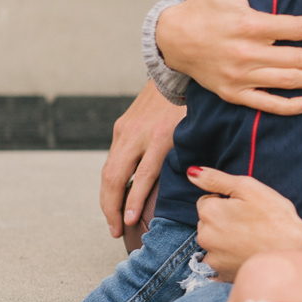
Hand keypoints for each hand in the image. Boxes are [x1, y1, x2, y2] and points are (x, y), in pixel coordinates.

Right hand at [100, 81, 186, 242]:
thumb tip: (189, 187)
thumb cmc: (192, 105)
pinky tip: (114, 197)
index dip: (132, 203)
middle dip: (111, 208)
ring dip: (107, 198)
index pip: (142, 177)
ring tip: (112, 220)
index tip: (129, 223)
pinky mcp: (121, 127)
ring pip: (108, 171)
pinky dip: (111, 181)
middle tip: (115, 230)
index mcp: (159, 137)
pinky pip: (112, 160)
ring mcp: (125, 131)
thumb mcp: (194, 132)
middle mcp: (136, 135)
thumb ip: (187, 157)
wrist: (172, 71)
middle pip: (115, 178)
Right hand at [156, 0, 301, 112]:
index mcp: (250, 23)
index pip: (298, 27)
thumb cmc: (205, 4)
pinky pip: (267, 104)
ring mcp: (241, 76)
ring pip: (288, 82)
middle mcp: (247, 52)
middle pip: (299, 58)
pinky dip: (290, 106)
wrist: (173, 38)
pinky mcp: (234, 93)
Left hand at [190, 168, 301, 280]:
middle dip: (222, 220)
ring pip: (211, 241)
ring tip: (249, 239)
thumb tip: (191, 172)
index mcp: (209, 212)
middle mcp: (204, 236)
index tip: (245, 208)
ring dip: (223, 238)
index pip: (207, 201)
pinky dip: (226, 258)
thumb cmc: (275, 217)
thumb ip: (216, 179)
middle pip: (207, 222)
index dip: (226, 202)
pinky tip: (243, 254)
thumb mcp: (248, 188)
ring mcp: (212, 257)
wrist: (295, 251)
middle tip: (249, 223)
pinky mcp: (220, 274)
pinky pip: (216, 261)